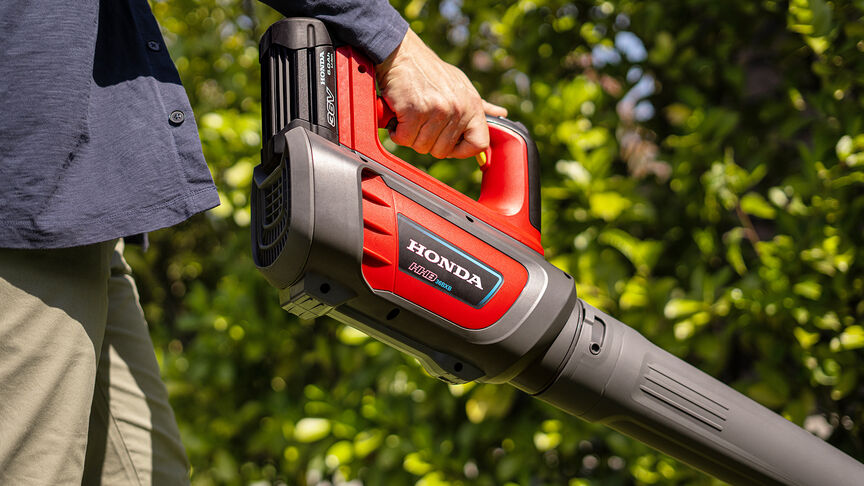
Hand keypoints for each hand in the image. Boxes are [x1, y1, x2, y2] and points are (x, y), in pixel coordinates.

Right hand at [375, 29, 506, 158]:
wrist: (402, 53)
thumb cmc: (429, 71)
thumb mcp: (461, 85)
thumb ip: (479, 104)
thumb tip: (500, 112)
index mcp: (472, 105)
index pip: (479, 144)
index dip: (462, 150)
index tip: (449, 144)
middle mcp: (458, 109)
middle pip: (442, 151)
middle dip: (427, 142)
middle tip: (421, 123)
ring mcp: (437, 111)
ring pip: (421, 146)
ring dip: (410, 136)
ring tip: (410, 116)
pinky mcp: (414, 111)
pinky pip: (404, 138)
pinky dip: (397, 132)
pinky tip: (399, 116)